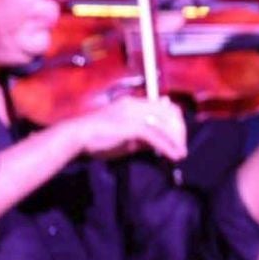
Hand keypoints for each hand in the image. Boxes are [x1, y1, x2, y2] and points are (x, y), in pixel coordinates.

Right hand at [71, 95, 188, 162]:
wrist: (76, 136)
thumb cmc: (96, 138)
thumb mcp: (124, 136)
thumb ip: (141, 136)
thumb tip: (161, 143)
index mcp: (133, 103)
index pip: (163, 106)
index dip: (175, 121)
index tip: (178, 136)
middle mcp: (136, 105)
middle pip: (169, 113)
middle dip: (179, 130)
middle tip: (181, 147)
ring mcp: (134, 114)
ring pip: (165, 124)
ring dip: (176, 140)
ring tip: (181, 153)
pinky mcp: (131, 126)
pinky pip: (156, 136)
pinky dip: (168, 146)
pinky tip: (173, 156)